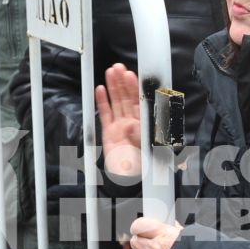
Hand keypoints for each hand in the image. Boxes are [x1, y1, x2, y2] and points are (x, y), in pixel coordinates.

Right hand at [93, 63, 143, 179]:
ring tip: (109, 72)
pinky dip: (102, 102)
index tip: (131, 75)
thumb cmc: (145, 165)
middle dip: (123, 82)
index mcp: (147, 123)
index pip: (141, 101)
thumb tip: (131, 125)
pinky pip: (105, 114)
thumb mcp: (149, 149)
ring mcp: (121, 126)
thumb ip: (142, 136)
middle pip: (128, 98)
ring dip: (113, 87)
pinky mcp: (109, 132)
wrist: (130, 180)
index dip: (136, 87)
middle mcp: (134, 122)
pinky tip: (100, 89)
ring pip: (116, 102)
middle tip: (118, 67)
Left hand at [125, 215, 180, 248]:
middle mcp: (155, 248)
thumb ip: (180, 231)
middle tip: (146, 244)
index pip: (140, 226)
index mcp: (164, 235)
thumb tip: (176, 226)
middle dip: (140, 243)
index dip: (139, 227)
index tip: (141, 229)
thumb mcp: (192, 235)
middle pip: (136, 242)